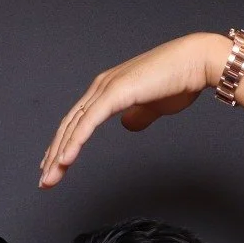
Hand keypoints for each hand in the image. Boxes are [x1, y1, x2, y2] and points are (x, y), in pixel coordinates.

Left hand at [38, 32, 230, 187]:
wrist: (197, 62)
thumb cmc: (180, 81)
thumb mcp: (153, 106)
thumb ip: (138, 115)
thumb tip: (127, 125)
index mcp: (107, 89)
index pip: (77, 121)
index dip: (64, 144)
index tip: (56, 165)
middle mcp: (101, 87)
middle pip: (69, 126)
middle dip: (54, 156)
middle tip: (46, 180)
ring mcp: (106, 88)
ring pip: (74, 127)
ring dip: (59, 155)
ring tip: (50, 178)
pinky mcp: (115, 93)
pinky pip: (88, 123)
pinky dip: (75, 142)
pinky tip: (65, 160)